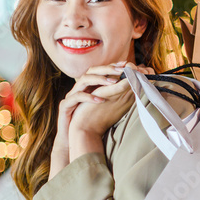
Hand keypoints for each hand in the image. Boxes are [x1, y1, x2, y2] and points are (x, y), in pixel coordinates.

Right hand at [49, 62, 154, 176]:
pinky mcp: (66, 105)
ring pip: (84, 80)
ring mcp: (72, 95)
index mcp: (89, 86)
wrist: (78, 135)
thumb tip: (134, 84)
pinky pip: (76, 97)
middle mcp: (80, 87)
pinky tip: (100, 99)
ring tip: (113, 83)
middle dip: (108, 69)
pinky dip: (88, 97)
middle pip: (92, 70)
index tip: (127, 64)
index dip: (113, 66)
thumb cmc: (92, 118)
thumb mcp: (106, 103)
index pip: (101, 70)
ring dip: (99, 80)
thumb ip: (116, 93)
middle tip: (122, 69)